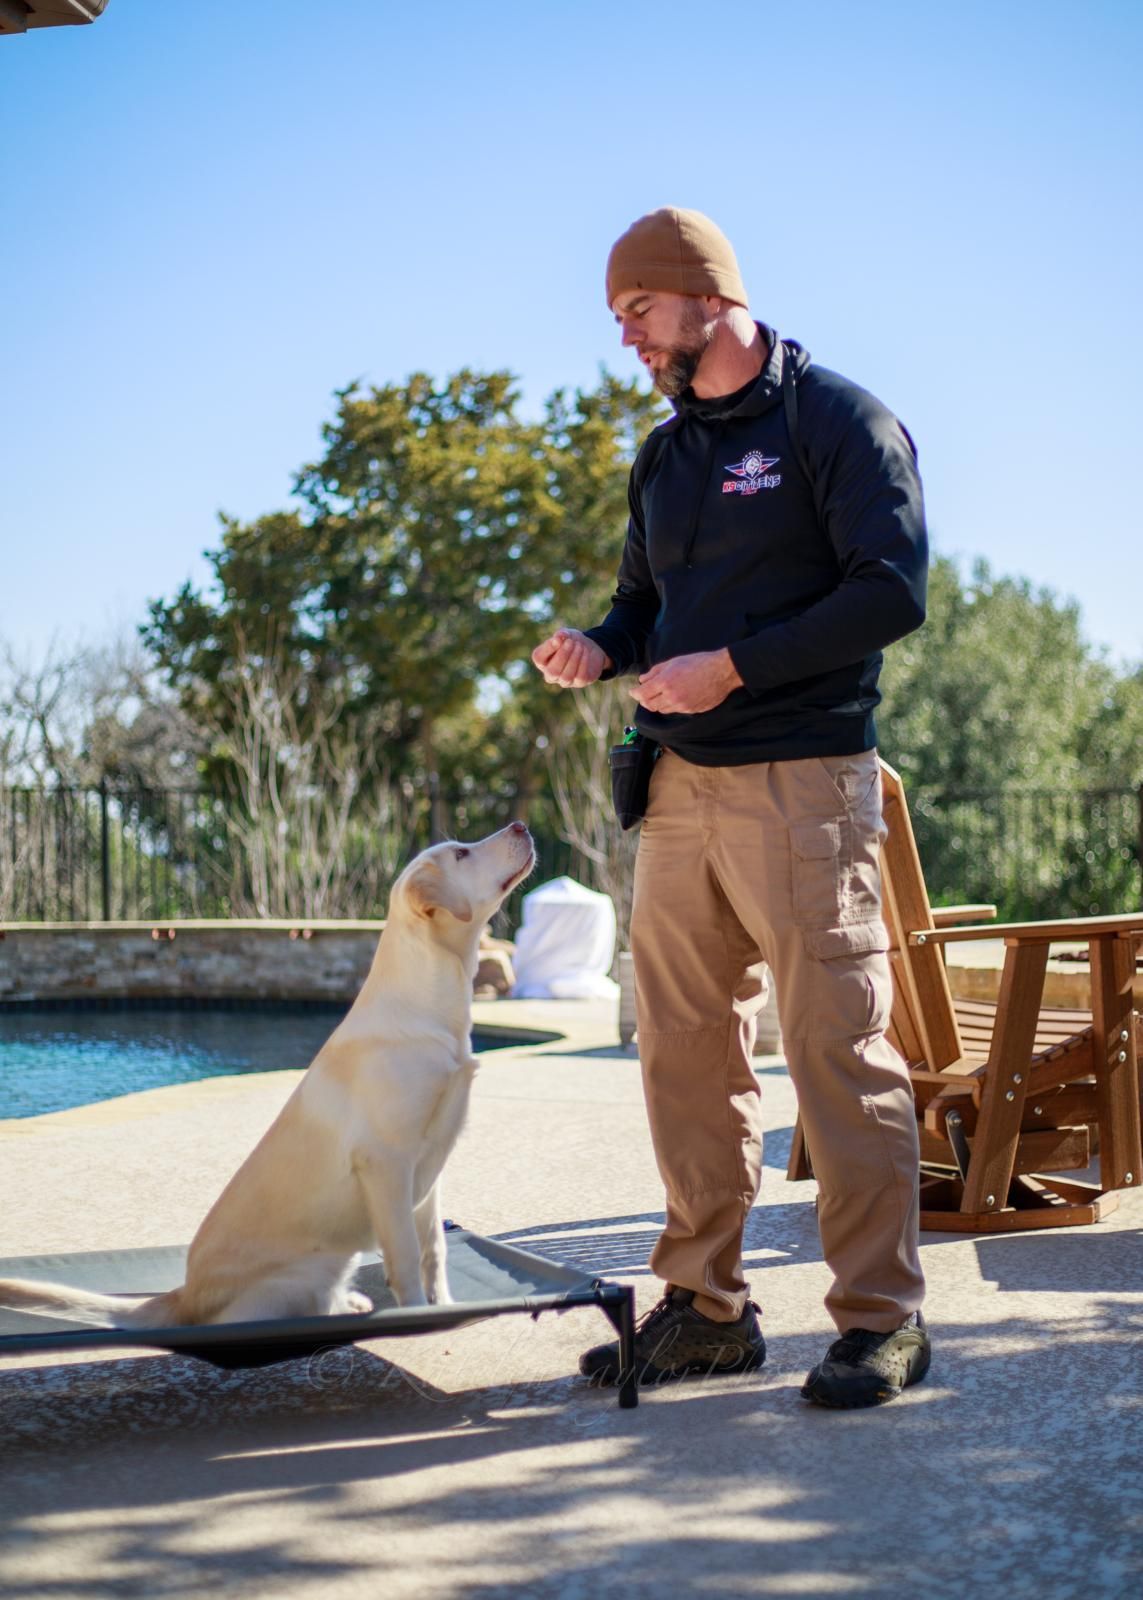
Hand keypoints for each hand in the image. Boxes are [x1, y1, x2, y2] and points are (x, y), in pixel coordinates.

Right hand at [531, 628, 609, 688]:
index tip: (558, 638)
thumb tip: (559, 636)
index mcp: (543, 661)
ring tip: (579, 645)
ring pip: (566, 676)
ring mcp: (564, 681)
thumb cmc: (572, 641)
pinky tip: (585, 651)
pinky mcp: (579, 683)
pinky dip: (583, 662)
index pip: (538, 658)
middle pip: (552, 671)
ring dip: (574, 658)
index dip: (548, 648)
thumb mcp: (566, 634)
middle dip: (562, 655)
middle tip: (570, 642)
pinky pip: (580, 676)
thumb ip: (561, 634)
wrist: (590, 649)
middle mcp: (551, 674)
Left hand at [628, 649, 743, 713]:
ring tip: (660, 695)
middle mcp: (671, 697)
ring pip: (662, 710)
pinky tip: (675, 697)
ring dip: (657, 703)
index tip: (633, 691)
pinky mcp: (691, 711)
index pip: (642, 694)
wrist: (721, 672)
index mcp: (665, 682)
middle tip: (644, 694)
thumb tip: (642, 679)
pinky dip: (671, 705)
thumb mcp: (673, 662)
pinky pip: (675, 711)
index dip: (635, 693)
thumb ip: (655, 672)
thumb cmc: (698, 662)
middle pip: (650, 705)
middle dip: (644, 700)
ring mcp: (682, 706)